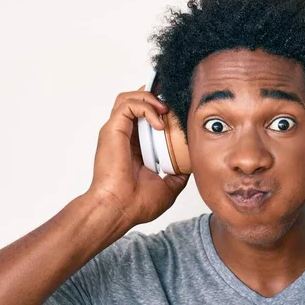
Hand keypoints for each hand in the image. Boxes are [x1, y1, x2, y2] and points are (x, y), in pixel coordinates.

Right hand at [86, 87, 188, 227]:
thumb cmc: (137, 204)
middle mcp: (123, 137)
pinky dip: (146, 108)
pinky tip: (159, 122)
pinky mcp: (112, 130)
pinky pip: (128, 105)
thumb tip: (192, 166)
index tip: (177, 110)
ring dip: (149, 97)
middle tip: (172, 102)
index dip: (158, 107)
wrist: (121, 209)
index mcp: (134, 147)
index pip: (143, 117)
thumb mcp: (168, 186)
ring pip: (128, 97)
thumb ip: (178, 173)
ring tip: (166, 109)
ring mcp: (116, 132)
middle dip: (154, 95)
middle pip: (134, 101)